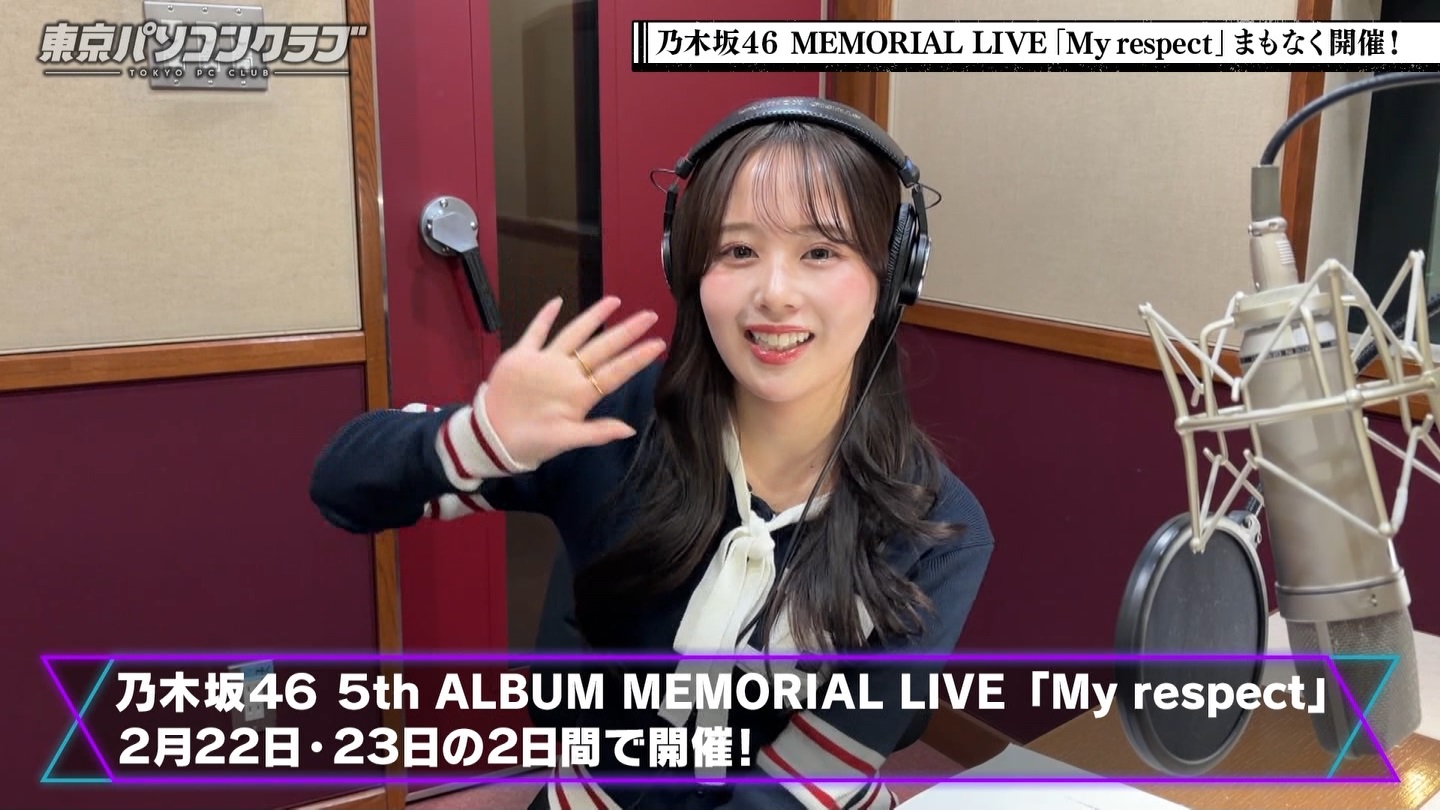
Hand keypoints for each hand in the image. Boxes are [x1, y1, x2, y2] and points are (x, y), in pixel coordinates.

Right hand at [483, 296, 665, 467]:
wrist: (494, 438)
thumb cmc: (533, 442)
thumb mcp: (566, 440)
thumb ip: (596, 433)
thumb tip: (629, 430)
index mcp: (581, 393)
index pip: (615, 371)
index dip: (636, 358)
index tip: (658, 344)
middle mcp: (568, 373)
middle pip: (602, 347)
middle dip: (626, 331)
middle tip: (650, 315)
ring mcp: (546, 363)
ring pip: (575, 334)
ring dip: (594, 317)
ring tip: (614, 301)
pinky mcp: (522, 357)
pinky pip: (536, 333)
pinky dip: (545, 317)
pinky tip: (557, 302)